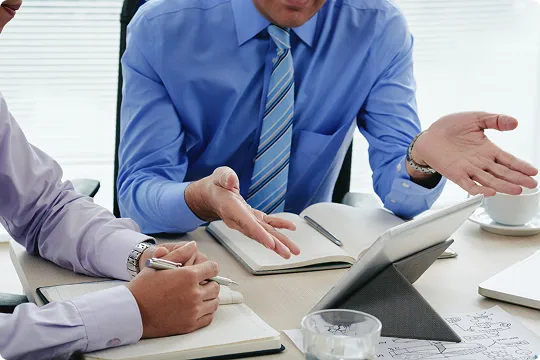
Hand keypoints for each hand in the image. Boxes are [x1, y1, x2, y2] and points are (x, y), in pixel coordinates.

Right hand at [127, 241, 220, 337]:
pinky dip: (206, 312)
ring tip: (198, 296)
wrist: (132, 312)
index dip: (209, 267)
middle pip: (215, 286)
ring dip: (209, 297)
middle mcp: (194, 293)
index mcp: (188, 276)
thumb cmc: (144, 287)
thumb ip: (180, 253)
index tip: (205, 270)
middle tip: (200, 284)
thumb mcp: (159, 264)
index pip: (213, 268)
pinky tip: (196, 308)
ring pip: (214, 302)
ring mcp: (193, 311)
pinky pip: (208, 317)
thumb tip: (193, 245)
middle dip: (209, 283)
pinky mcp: (190, 325)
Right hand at [185, 167, 299, 258]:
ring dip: (280, 242)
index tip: (270, 244)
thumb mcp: (219, 176)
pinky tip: (291, 228)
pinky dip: (280, 225)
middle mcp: (240, 220)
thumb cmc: (217, 185)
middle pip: (258, 234)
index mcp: (231, 209)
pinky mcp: (253, 218)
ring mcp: (248, 221)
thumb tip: (231, 180)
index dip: (259, 234)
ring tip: (293, 251)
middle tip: (287, 253)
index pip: (246, 224)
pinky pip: (268, 223)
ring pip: (265, 233)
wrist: (213, 195)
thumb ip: (225, 177)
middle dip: (274, 244)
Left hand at [411, 112, 537, 195]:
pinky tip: (491, 192)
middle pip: (502, 172)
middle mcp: (480, 162)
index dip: (521, 166)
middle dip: (518, 178)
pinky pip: (469, 184)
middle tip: (532, 185)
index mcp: (487, 150)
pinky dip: (480, 189)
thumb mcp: (476, 119)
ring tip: (517, 190)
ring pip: (490, 180)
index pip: (508, 159)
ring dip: (504, 186)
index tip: (533, 171)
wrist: (429, 135)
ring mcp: (468, 169)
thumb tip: (515, 122)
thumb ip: (495, 120)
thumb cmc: (451, 127)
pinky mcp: (456, 174)